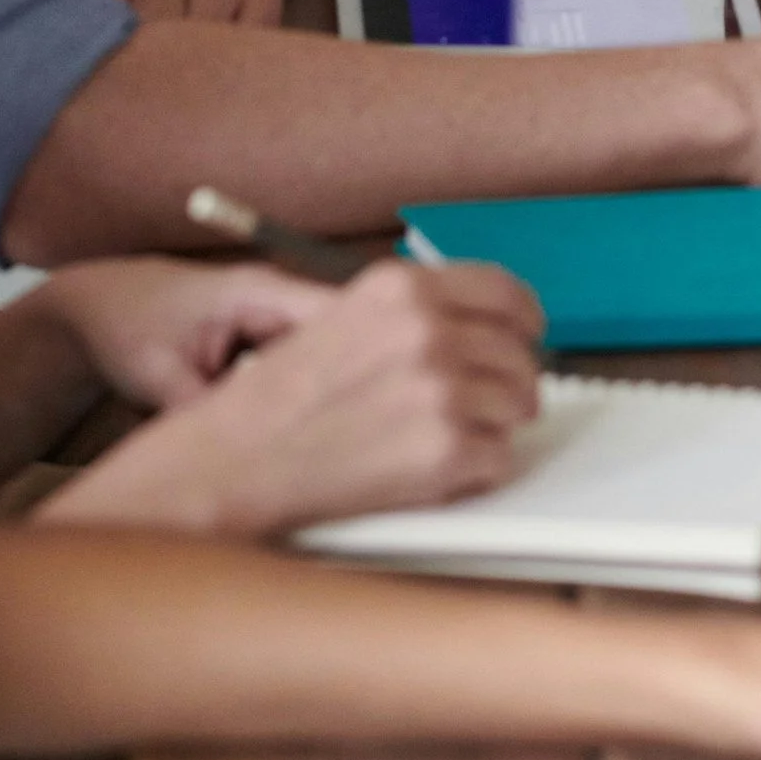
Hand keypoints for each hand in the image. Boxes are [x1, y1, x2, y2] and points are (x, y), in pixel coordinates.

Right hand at [39, 258, 542, 539]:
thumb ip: (416, 311)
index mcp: (402, 289)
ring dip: (494, 427)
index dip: (524, 320)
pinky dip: (476, 470)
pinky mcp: (444, 451)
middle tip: (484, 405)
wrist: (233, 461)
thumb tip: (487, 323)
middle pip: (520, 354)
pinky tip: (432, 468)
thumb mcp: (346, 318)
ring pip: (519, 406)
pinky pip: (499, 459)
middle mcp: (427, 330)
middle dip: (509, 383)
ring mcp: (440, 390)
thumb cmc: (278, 400)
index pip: (506, 291)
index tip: (526, 336)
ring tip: (445, 438)